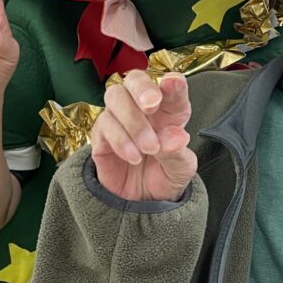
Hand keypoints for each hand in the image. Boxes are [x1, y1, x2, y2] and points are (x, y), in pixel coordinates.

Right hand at [91, 71, 196, 201]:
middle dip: (143, 88)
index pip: (171, 87)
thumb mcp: (180, 170)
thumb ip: (177, 152)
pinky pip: (104, 126)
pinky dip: (120, 140)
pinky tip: (133, 157)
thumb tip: (176, 137)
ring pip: (115, 97)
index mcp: (170, 110)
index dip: (172, 82)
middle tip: (152, 105)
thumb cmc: (165, 176)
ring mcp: (119, 119)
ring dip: (133, 121)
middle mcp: (143, 109)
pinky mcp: (101, 136)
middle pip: (134, 79)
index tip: (172, 83)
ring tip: (149, 149)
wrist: (143, 203)